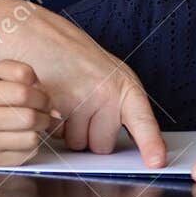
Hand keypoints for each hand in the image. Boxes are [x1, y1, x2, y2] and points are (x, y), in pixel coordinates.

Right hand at [0, 61, 62, 166]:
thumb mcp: (3, 75)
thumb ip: (24, 74)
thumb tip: (49, 104)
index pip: (24, 93)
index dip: (41, 95)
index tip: (43, 98)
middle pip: (29, 118)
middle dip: (44, 115)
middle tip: (43, 113)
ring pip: (31, 138)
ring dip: (39, 131)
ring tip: (33, 125)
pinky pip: (28, 153)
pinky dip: (32, 145)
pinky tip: (23, 137)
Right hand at [11, 11, 167, 166]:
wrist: (38, 34)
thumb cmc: (73, 58)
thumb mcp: (108, 76)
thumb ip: (119, 107)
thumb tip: (131, 146)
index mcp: (125, 86)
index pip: (142, 120)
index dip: (151, 144)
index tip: (156, 162)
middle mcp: (107, 92)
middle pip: (103, 146)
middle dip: (90, 136)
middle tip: (81, 108)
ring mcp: (81, 98)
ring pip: (77, 144)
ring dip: (68, 131)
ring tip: (64, 101)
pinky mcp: (55, 103)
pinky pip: (56, 135)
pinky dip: (51, 125)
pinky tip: (51, 102)